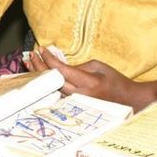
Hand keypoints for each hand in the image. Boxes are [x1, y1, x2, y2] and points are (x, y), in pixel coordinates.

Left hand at [27, 47, 156, 110]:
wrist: (127, 100)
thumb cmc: (114, 80)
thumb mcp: (99, 67)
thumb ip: (78, 67)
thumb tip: (60, 66)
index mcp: (88, 82)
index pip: (62, 70)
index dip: (49, 60)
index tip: (42, 50)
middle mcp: (79, 95)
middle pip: (52, 80)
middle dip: (39, 67)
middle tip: (31, 55)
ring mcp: (75, 102)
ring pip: (51, 88)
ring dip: (39, 75)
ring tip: (29, 63)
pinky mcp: (73, 105)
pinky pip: (55, 93)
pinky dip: (46, 83)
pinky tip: (37, 75)